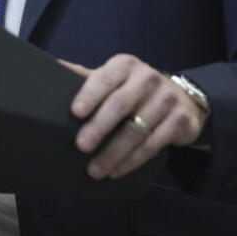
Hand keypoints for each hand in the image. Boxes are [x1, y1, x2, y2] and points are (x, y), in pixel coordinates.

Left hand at [61, 54, 206, 178]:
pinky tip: (117, 170)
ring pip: (136, 130)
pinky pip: (153, 145)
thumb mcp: (114, 78)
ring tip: (95, 169)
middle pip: (120, 104)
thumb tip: (54, 68)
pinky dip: (132, 161)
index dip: (90, 95)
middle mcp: (147, 78)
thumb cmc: (136, 89)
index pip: (105, 78)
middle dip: (99, 127)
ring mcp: (166, 99)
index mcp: (126, 65)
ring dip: (113, 153)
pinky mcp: (180, 121)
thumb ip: (87, 77)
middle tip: (81, 146)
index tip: (75, 111)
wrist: (182, 99)